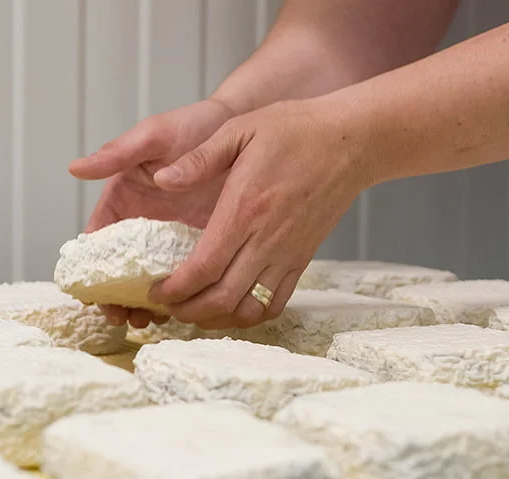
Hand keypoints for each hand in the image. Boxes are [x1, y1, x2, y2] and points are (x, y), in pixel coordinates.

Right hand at [69, 99, 235, 327]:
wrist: (242, 124)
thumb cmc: (192, 125)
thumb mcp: (153, 136)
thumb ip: (117, 153)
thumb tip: (75, 168)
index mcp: (123, 200)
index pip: (98, 242)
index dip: (92, 271)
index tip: (95, 296)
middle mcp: (144, 224)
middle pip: (122, 270)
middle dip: (118, 297)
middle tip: (123, 318)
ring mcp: (172, 237)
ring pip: (152, 279)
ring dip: (147, 303)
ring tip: (151, 321)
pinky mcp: (201, 244)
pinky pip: (187, 276)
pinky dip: (182, 294)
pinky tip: (186, 308)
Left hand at [148, 99, 372, 329]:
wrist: (352, 141)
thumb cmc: (296, 130)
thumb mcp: (239, 129)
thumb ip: (198, 159)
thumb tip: (162, 179)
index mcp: (243, 210)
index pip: (203, 268)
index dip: (175, 290)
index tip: (156, 291)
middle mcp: (265, 240)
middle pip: (221, 298)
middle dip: (188, 311)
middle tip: (167, 306)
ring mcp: (287, 254)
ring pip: (248, 309)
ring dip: (216, 319)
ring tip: (194, 311)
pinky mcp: (303, 260)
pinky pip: (275, 303)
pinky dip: (250, 316)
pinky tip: (231, 307)